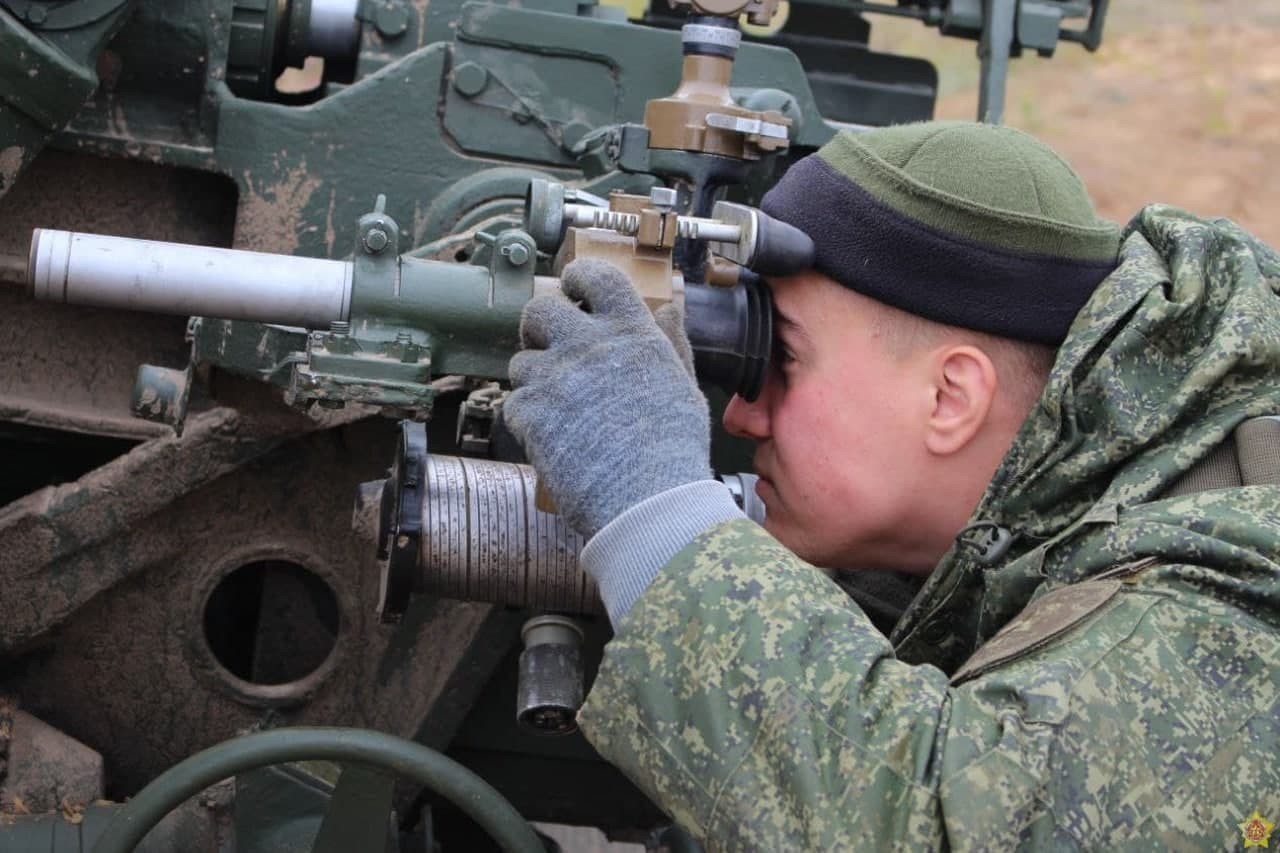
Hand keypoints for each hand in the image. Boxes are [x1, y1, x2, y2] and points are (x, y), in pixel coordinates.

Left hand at [504, 258, 711, 538]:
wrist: (649, 502)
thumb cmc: (673, 450)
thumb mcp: (684, 385)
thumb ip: (670, 342)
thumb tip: (669, 308)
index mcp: (630, 333)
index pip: (595, 277)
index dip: (578, 279)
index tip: (574, 290)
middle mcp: (588, 346)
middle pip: (540, 309)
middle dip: (540, 327)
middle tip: (551, 348)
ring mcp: (555, 378)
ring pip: (521, 360)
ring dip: (535, 380)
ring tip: (560, 408)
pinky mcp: (530, 413)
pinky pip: (514, 404)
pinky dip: (528, 419)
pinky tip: (554, 438)